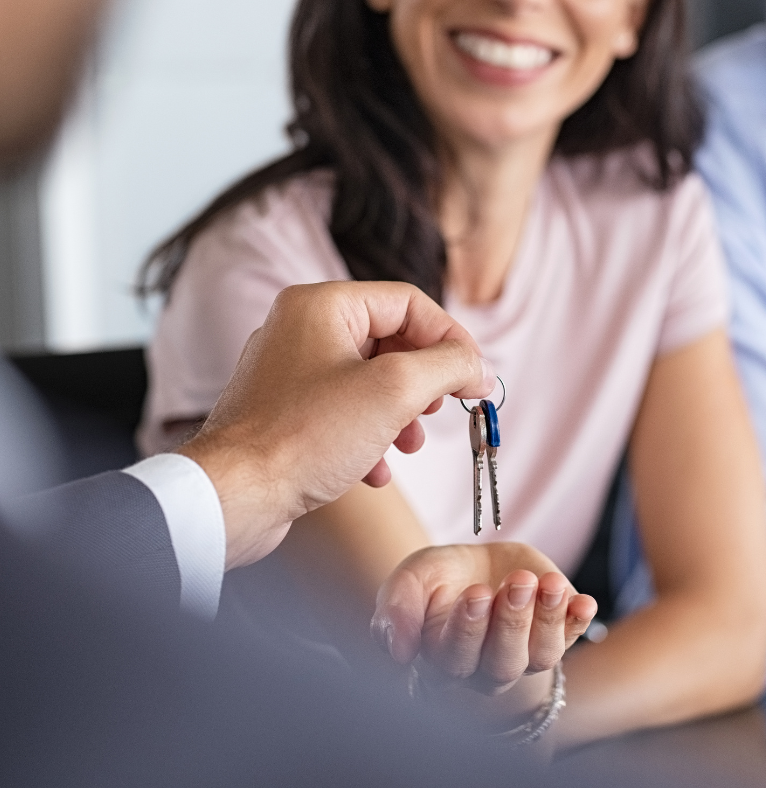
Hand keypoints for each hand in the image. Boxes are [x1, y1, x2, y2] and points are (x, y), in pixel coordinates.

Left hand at [177, 281, 494, 569]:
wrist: (236, 496)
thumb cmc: (305, 437)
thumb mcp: (394, 391)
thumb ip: (448, 367)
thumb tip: (479, 367)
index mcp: (322, 305)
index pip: (409, 303)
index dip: (451, 339)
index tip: (476, 379)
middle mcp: (302, 330)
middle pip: (391, 341)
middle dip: (424, 382)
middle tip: (441, 410)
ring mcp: (291, 373)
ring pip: (370, 381)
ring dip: (401, 414)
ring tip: (410, 444)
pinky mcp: (287, 413)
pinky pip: (345, 414)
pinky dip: (370, 438)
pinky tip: (377, 472)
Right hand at [371, 543, 596, 695]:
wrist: (471, 565)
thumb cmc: (434, 580)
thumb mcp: (408, 582)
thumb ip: (395, 611)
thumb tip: (398, 652)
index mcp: (444, 660)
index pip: (456, 657)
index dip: (468, 628)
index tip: (476, 593)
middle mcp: (485, 668)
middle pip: (502, 662)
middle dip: (512, 621)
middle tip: (516, 582)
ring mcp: (525, 654)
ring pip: (541, 654)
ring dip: (549, 619)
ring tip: (549, 583)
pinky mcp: (555, 634)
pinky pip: (572, 636)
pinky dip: (579, 620)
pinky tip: (583, 601)